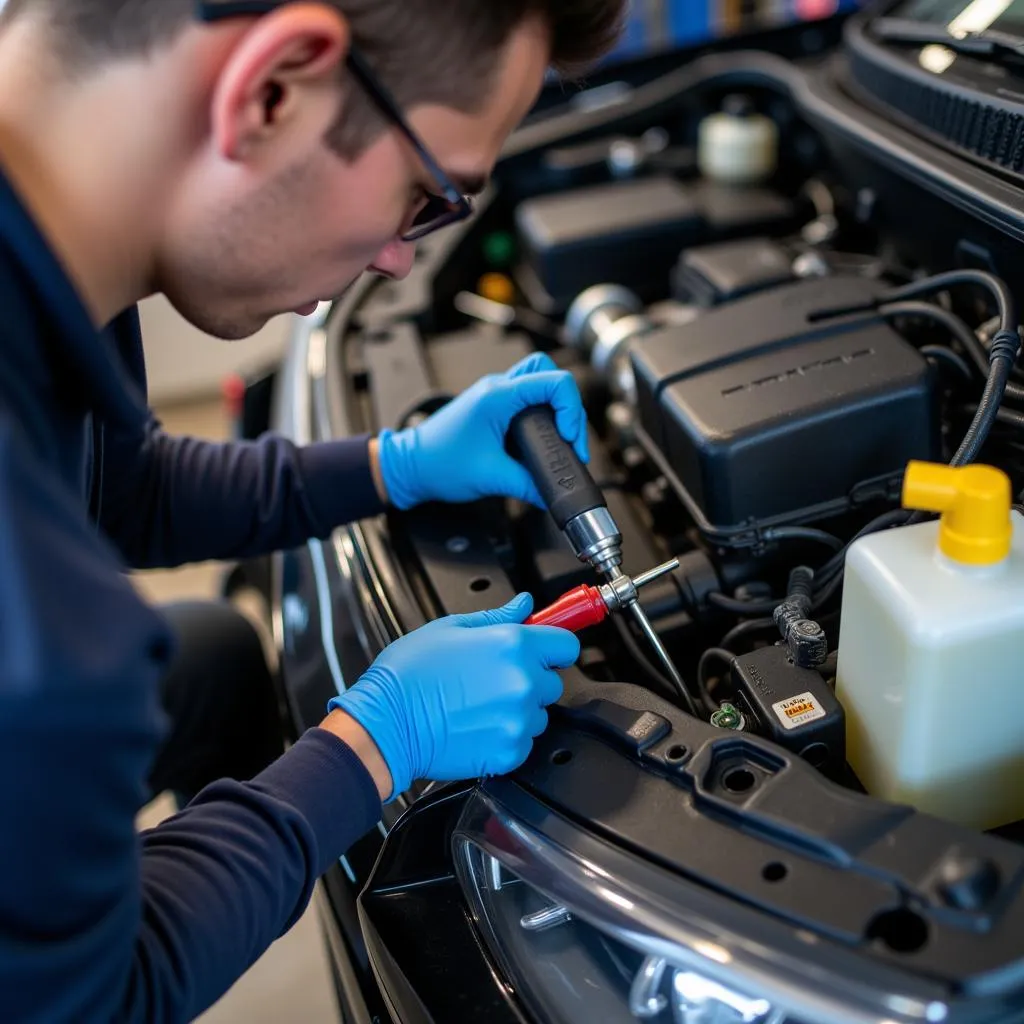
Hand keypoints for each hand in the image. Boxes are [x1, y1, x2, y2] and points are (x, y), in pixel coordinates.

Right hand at [326, 594, 579, 799]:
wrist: (385, 725)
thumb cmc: (408, 676)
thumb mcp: (450, 628)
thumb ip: (497, 617)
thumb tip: (525, 605)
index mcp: (513, 645)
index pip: (566, 645)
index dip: (552, 646)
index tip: (543, 650)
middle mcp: (522, 683)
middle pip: (553, 681)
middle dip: (531, 679)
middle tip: (493, 679)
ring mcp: (518, 720)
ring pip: (539, 714)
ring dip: (519, 710)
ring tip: (479, 704)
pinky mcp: (509, 752)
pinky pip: (523, 743)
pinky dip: (506, 738)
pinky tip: (477, 726)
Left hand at [374, 353, 588, 509]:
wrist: (410, 467)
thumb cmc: (439, 465)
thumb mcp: (491, 479)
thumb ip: (528, 485)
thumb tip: (553, 494)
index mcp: (498, 396)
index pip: (554, 383)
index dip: (571, 410)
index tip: (567, 438)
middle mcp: (497, 389)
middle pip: (548, 373)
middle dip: (566, 403)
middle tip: (565, 435)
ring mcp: (494, 396)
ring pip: (537, 383)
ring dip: (553, 408)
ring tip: (556, 439)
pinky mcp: (492, 408)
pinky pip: (524, 400)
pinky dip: (538, 417)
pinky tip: (537, 443)